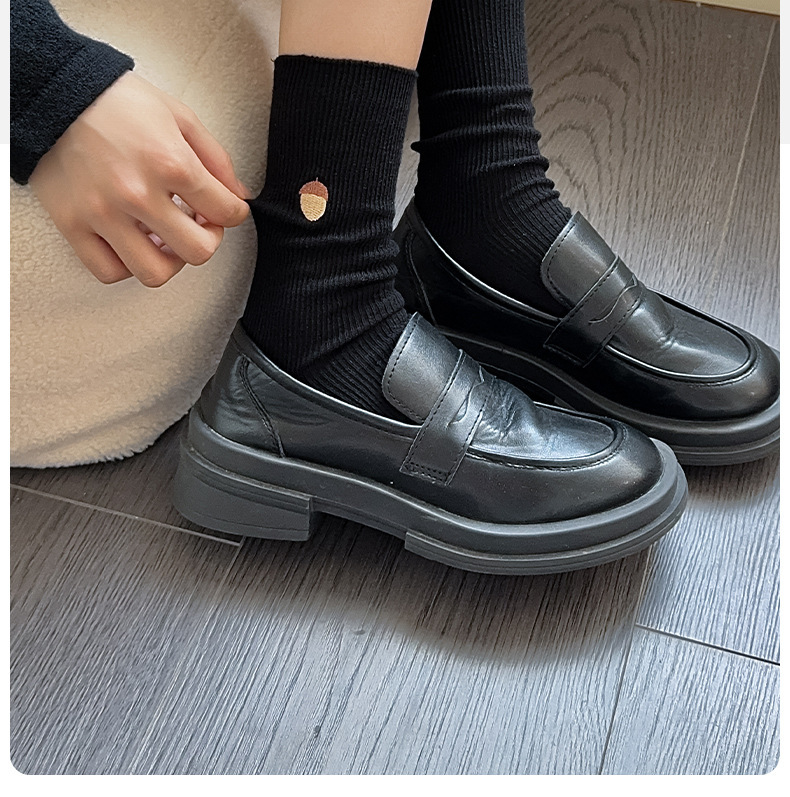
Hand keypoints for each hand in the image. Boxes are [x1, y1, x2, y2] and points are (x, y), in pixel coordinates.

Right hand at [29, 70, 250, 286]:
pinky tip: (132, 243)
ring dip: (168, 261)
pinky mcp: (72, 224)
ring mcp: (103, 213)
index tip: (223, 208)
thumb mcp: (179, 116)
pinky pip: (109, 271)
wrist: (53, 91)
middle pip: (198, 252)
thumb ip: (216, 159)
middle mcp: (137, 193)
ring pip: (154, 272)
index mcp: (170, 162)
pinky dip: (126, 265)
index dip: (233, 213)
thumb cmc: (117, 101)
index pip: (227, 212)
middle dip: (207, 239)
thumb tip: (238, 195)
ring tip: (165, 239)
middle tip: (197, 224)